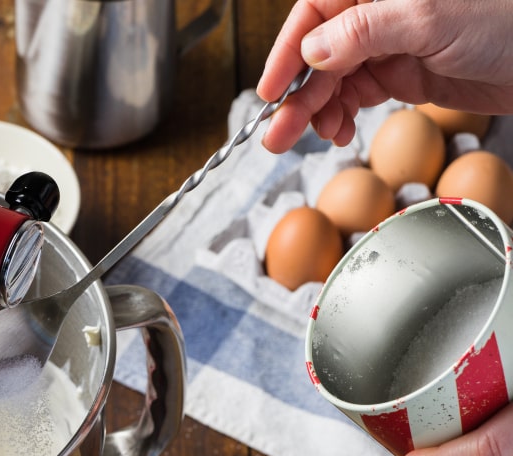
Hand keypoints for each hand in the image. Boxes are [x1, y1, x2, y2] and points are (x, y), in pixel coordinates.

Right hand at [257, 0, 512, 152]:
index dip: (286, 53)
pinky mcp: (402, 74)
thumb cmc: (506, 19)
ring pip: (333, 79)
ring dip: (317, 111)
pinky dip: (341, 115)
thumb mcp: (428, 18)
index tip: (270, 90)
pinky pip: (356, 95)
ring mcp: (388, 45)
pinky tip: (338, 131)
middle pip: (317, 54)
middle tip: (277, 131)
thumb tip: (313, 49)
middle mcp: (377, 13)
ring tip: (311, 137)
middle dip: (296, 95)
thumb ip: (364, 30)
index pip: (313, 14)